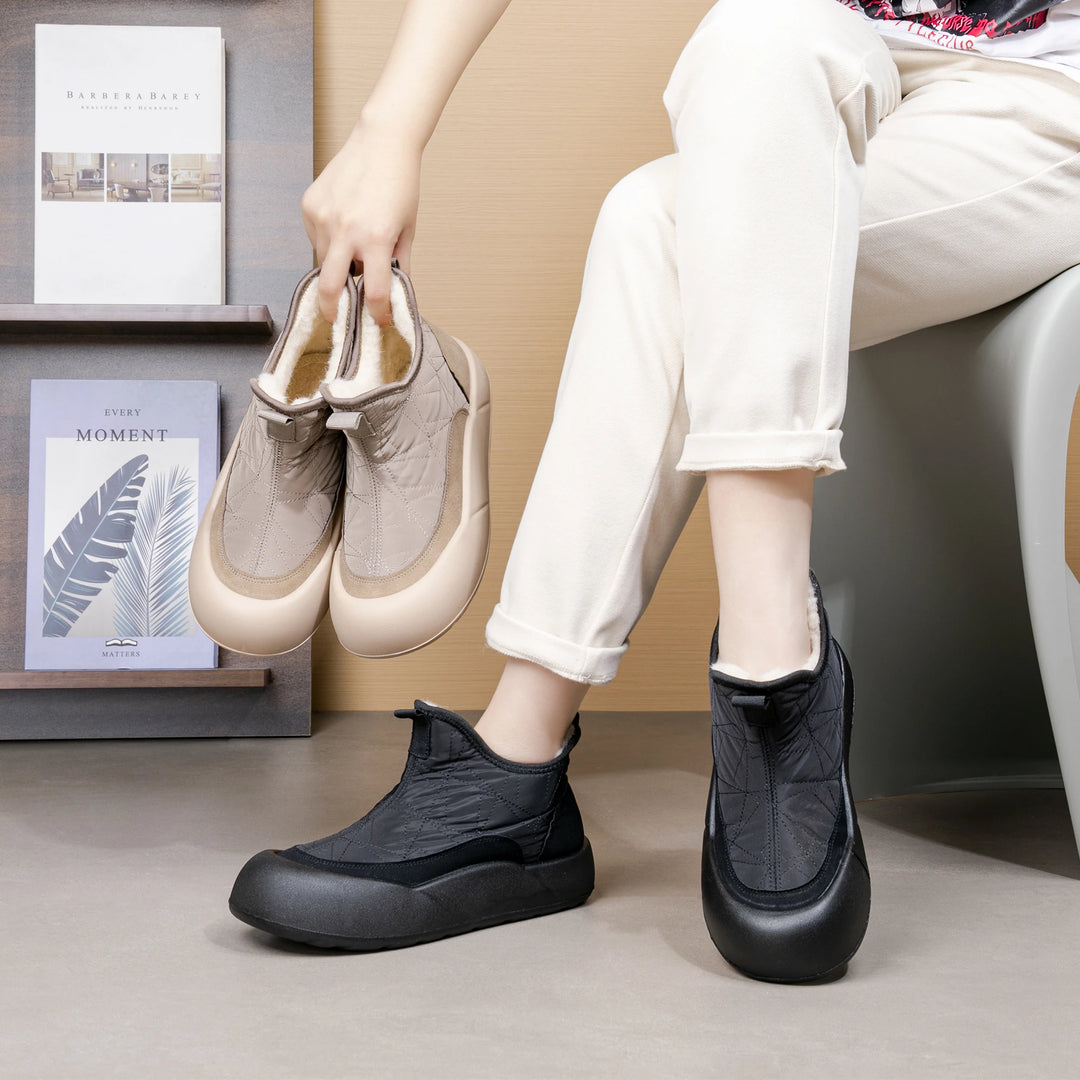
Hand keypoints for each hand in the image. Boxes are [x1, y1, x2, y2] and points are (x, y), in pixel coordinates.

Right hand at [302, 122, 421, 325]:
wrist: (381, 142)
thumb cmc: (399, 184)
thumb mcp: (407, 228)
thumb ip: (399, 262)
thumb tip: (395, 292)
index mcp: (376, 239)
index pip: (375, 292)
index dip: (378, 313)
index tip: (380, 321)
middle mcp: (346, 230)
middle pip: (330, 288)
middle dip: (331, 310)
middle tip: (336, 319)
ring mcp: (323, 218)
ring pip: (322, 260)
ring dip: (335, 266)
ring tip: (351, 250)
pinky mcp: (309, 206)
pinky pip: (315, 237)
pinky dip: (327, 241)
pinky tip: (342, 225)